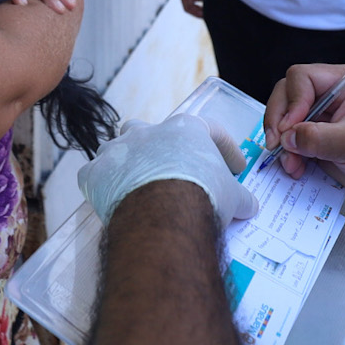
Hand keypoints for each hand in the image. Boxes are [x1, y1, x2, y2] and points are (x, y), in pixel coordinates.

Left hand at [78, 115, 258, 222]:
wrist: (164, 215)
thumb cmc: (203, 197)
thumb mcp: (232, 197)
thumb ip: (240, 197)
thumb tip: (250, 206)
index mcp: (186, 129)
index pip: (210, 130)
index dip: (224, 148)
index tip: (234, 168)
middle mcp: (148, 132)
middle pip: (146, 129)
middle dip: (154, 145)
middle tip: (167, 167)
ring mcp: (118, 151)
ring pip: (115, 147)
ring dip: (123, 161)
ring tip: (133, 181)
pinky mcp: (95, 174)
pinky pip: (93, 175)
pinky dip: (101, 185)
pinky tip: (109, 198)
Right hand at [263, 64, 344, 203]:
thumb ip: (318, 138)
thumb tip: (287, 137)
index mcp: (341, 83)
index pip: (301, 78)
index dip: (291, 102)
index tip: (290, 128)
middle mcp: (326, 96)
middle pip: (285, 96)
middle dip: (278, 121)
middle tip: (278, 145)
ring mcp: (318, 118)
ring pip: (283, 120)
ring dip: (281, 143)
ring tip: (292, 164)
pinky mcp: (315, 138)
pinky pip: (290, 141)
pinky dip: (287, 155)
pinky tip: (296, 169)